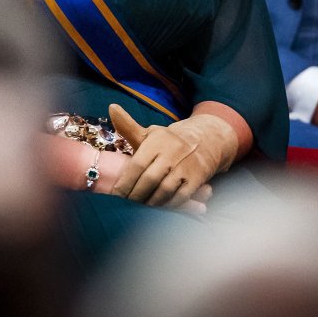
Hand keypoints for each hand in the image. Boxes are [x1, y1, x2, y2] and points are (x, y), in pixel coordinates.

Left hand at [108, 104, 237, 211]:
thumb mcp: (150, 134)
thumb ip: (129, 127)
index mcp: (157, 140)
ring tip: (141, 209)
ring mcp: (186, 166)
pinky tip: (159, 208)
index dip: (126, 181)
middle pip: (150, 179)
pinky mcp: (198, 178)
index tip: (117, 194)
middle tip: (127, 204)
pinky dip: (169, 205)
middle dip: (136, 195)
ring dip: (151, 202)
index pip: (137, 164)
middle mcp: (172, 152)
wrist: (206, 141)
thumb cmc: (169, 141)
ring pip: (164, 190)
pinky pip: (181, 196)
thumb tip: (111, 108)